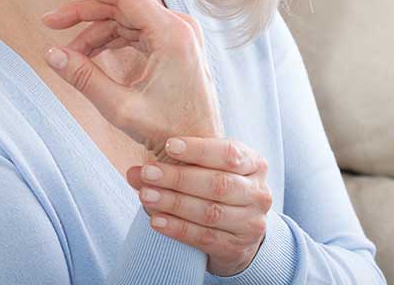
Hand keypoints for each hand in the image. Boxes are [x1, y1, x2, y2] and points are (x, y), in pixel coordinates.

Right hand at [40, 0, 224, 158]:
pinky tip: (89, 54)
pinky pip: (137, 31)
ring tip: (68, 51)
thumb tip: (51, 53)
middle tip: (50, 23)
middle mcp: (180, 26)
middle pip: (123, 5)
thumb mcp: (120, 108)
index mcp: (173, 34)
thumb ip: (84, 78)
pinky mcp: (175, 43)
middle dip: (84, 13)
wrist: (198, 149)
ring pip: (127, 18)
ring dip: (95, 31)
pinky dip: (111, 39)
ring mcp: (179, 33)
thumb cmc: (168, 132)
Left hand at [125, 136, 271, 276]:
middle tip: (147, 173)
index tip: (169, 145)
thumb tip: (135, 172)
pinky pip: (204, 237)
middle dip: (179, 178)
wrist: (239, 232)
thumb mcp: (210, 170)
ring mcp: (251, 223)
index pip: (229, 153)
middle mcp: (258, 193)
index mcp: (255, 164)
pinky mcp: (237, 247)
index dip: (199, 149)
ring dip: (174, 203)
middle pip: (218, 184)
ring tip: (146, 196)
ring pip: (210, 212)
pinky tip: (156, 221)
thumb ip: (178, 164)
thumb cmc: (218, 189)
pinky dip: (178, 228)